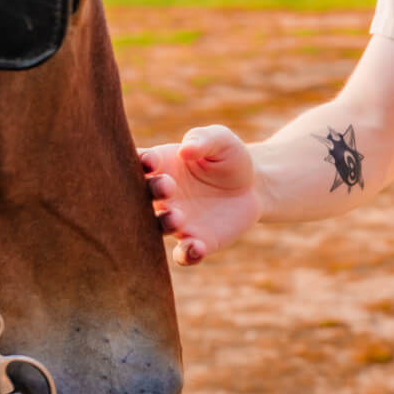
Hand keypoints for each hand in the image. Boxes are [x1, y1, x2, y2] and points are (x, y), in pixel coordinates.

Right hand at [142, 125, 261, 265]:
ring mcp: (176, 220)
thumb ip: (203, 140)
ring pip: (160, 227)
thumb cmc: (229, 156)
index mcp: (161, 166)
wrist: (252, 186)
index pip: (140, 164)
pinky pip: (184, 254)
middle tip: (167, 187)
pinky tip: (196, 248)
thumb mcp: (220, 140)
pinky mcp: (196, 241)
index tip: (151, 162)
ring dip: (165, 223)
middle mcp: (162, 196)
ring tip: (177, 217)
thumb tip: (185, 150)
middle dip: (151, 193)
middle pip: (142, 197)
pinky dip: (186, 254)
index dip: (140, 164)